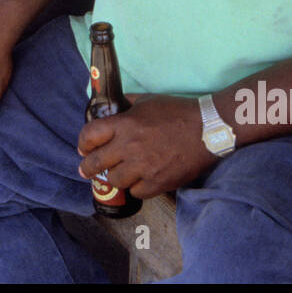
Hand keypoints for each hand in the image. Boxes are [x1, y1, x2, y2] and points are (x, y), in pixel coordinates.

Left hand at [77, 95, 212, 198]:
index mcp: (125, 124)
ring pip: (114, 180)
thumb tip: (112, 106)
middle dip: (87, 167)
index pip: (90, 135)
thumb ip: (126, 103)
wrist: (208, 130)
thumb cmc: (178, 112)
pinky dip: (136, 187)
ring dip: (115, 176)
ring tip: (119, 173)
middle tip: (86, 170)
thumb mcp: (148, 100)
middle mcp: (129, 147)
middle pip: (95, 163)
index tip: (84, 148)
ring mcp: (143, 167)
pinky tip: (140, 180)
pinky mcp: (158, 183)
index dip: (83, 143)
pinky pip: (136, 192)